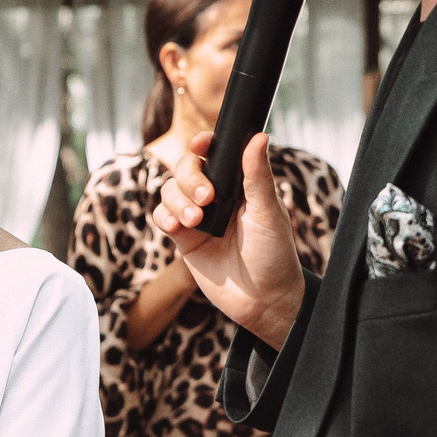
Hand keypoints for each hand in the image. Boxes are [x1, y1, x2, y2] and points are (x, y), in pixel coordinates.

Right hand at [154, 132, 305, 348]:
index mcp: (239, 184)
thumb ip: (257, 176)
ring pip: (169, 190)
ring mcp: (198, 217)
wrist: (262, 300)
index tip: (201, 144)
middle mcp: (216, 197)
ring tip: (196, 221)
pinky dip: (164, 216)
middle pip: (186, 169)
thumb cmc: (274, 255)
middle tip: (207, 198)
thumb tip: (260, 137)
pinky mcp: (184, 239)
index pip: (215, 154)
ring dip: (177, 200)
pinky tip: (177, 227)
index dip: (203, 145)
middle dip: (190, 179)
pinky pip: (162, 217)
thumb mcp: (268, 212)